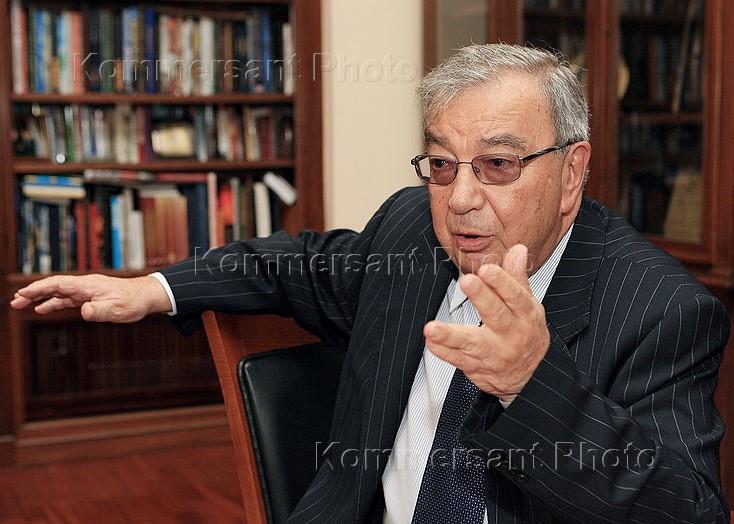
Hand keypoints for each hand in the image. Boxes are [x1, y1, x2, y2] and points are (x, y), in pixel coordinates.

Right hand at [10, 274, 172, 322]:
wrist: (146, 296)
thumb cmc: (133, 301)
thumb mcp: (116, 309)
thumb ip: (99, 311)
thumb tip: (83, 312)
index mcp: (88, 285)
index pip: (58, 283)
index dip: (39, 288)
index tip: (23, 293)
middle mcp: (85, 285)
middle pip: (53, 286)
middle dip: (33, 293)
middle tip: (14, 301)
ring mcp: (87, 291)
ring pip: (58, 292)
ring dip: (40, 298)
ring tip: (22, 305)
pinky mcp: (90, 297)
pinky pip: (67, 299)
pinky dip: (53, 302)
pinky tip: (43, 308)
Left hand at [424, 244, 549, 402]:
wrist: (530, 377)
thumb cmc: (526, 334)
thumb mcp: (527, 305)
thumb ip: (517, 278)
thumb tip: (517, 250)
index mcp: (525, 315)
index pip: (515, 296)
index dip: (502, 282)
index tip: (487, 269)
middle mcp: (511, 334)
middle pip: (496, 315)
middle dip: (482, 298)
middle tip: (466, 282)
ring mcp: (494, 353)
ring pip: (472, 343)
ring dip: (451, 335)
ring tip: (432, 328)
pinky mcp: (478, 368)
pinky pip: (459, 360)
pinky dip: (444, 352)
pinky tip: (431, 343)